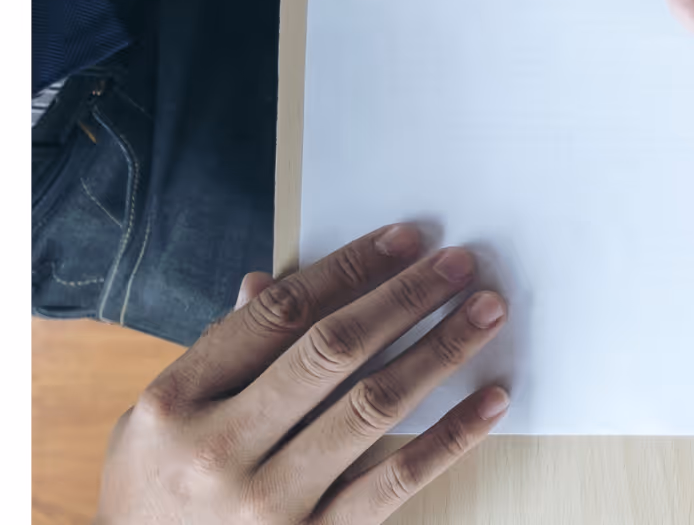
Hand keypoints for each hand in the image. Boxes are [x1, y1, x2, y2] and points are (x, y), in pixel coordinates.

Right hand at [96, 224, 508, 524]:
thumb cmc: (157, 490)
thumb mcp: (157, 421)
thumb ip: (219, 352)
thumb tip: (266, 280)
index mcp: (175, 402)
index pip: (278, 314)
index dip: (349, 269)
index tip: (407, 239)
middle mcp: (219, 450)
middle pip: (332, 351)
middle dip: (405, 298)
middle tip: (460, 264)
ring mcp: (269, 503)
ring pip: (373, 407)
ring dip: (441, 351)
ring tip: (486, 312)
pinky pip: (397, 480)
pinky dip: (452, 436)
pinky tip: (492, 398)